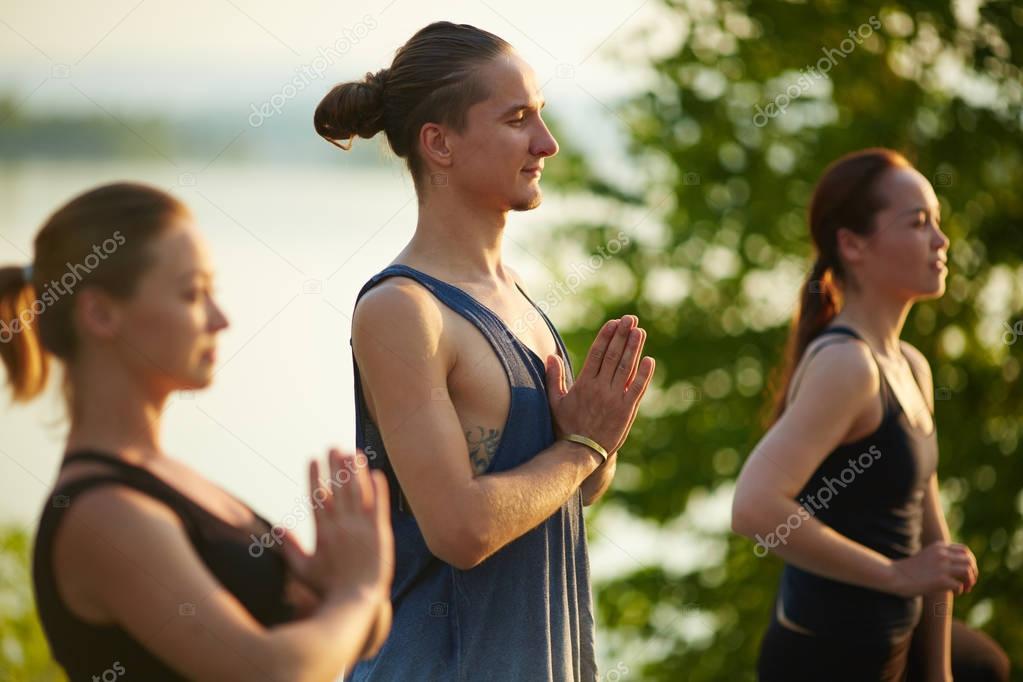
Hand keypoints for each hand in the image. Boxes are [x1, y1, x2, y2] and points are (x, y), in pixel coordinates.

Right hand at [305, 448, 394, 601]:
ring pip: (357, 492)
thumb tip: (276, 528)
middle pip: (337, 489)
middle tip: (333, 447)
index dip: (314, 476)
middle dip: (335, 466)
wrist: (357, 601)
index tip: (312, 459)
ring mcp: (362, 528)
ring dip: (355, 471)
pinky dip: (378, 489)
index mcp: (323, 533)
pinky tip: (376, 474)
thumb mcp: (303, 570)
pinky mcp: (380, 533)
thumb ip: (290, 548)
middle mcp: (341, 526)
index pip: (317, 497)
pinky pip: (378, 506)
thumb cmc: (329, 588)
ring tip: (353, 453)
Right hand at [546, 315, 654, 462]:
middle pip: (613, 356)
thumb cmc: (566, 426)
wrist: (580, 453)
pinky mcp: (627, 411)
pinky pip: (637, 389)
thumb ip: (554, 378)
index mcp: (584, 384)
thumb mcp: (555, 401)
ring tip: (640, 331)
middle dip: (622, 336)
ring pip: (626, 368)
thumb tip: (550, 356)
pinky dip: (644, 374)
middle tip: (631, 319)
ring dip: (634, 349)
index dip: (606, 337)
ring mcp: (615, 399)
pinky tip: (650, 360)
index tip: (614, 322)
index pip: (597, 354)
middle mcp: (600, 389)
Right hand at [889, 541, 977, 597]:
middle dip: (973, 573)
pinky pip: (959, 585)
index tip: (967, 572)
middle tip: (969, 583)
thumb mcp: (926, 557)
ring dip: (970, 582)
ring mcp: (942, 566)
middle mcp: (942, 554)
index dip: (970, 562)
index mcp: (939, 547)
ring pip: (968, 571)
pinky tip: (954, 594)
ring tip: (965, 589)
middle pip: (969, 561)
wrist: (894, 575)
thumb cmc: (908, 570)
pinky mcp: (941, 580)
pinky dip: (960, 591)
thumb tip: (957, 568)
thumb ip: (939, 557)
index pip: (965, 551)